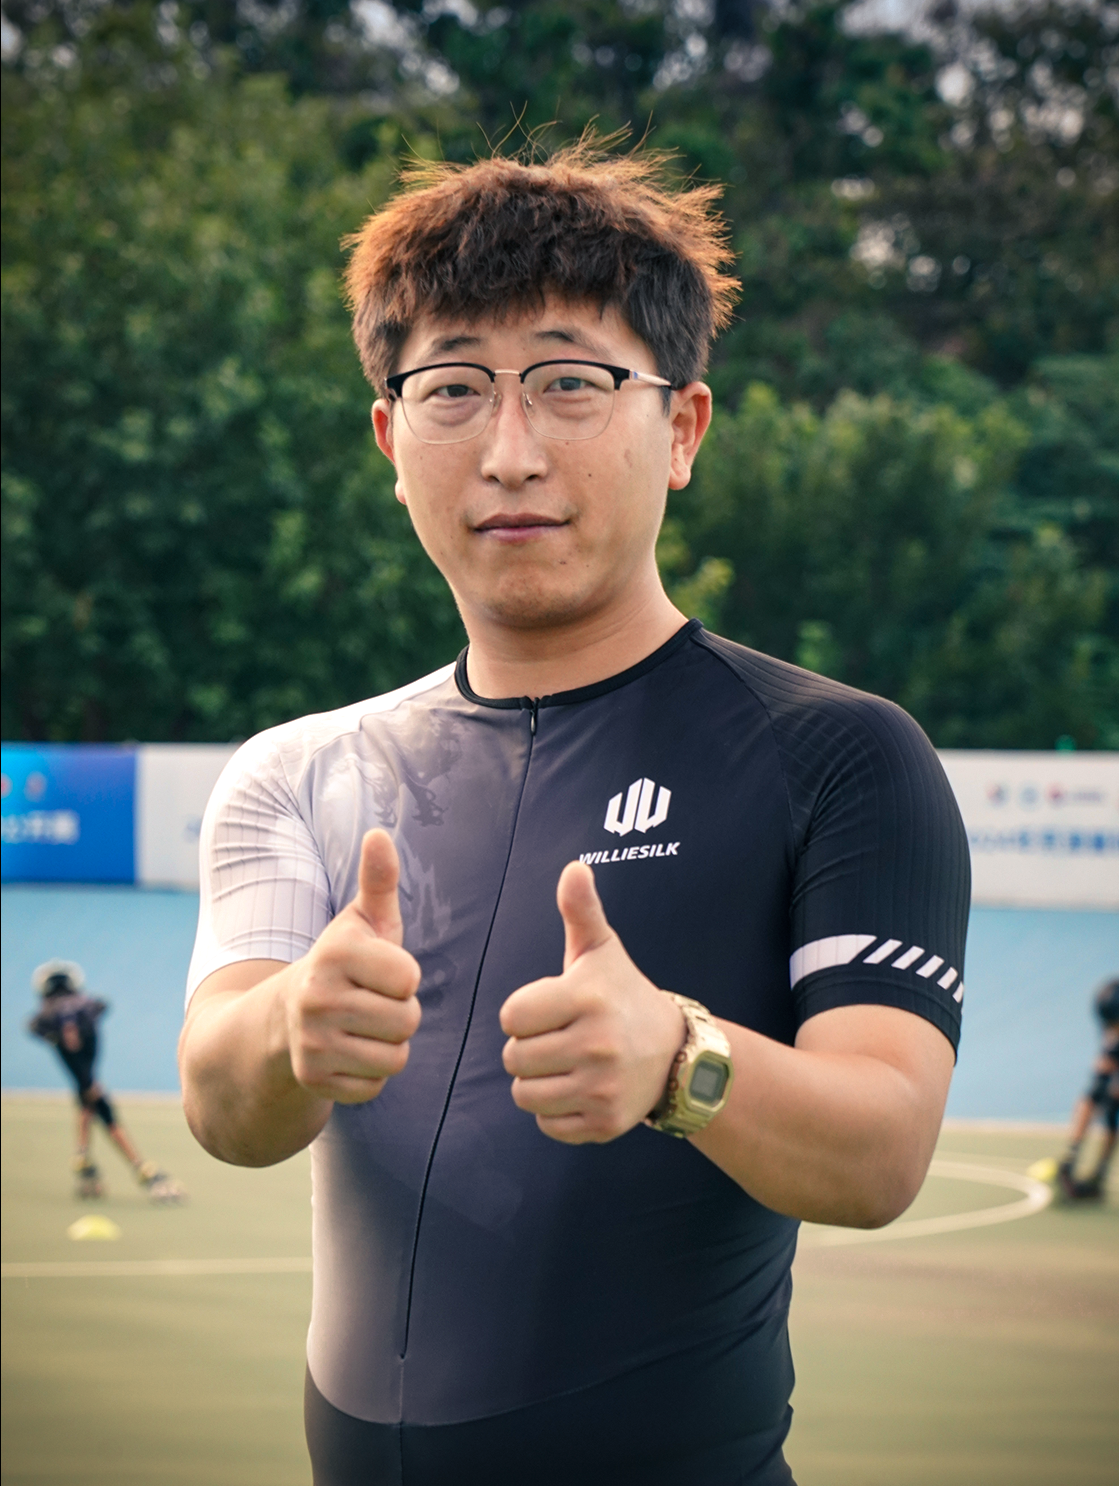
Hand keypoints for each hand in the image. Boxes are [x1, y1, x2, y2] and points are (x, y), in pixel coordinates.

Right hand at [281, 829, 421, 1103]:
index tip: (380, 972)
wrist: (287, 1015)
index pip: (409, 978)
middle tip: (373, 1002)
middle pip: (406, 1021)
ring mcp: (310, 1042)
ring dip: (389, 1045)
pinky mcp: (312, 1079)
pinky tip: (350, 1052)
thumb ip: (378, 880)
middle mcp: (316, 997)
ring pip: (395, 1058)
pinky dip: (370, 1074)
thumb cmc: (345, 962)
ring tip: (363, 1026)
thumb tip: (379, 834)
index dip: (404, 977)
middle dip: (401, 1014)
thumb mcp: (364, 921)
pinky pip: (375, 1086)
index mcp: (334, 953)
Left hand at [499, 862, 684, 1142]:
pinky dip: (554, 1111)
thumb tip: (574, 867)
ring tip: (565, 1064)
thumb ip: (581, 910)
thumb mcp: (601, 951)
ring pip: (524, 1095)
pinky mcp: (605, 1124)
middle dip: (528, 1048)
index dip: (525, 1013)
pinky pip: (545, 1124)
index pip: (511, 1016)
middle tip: (560, 1038)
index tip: (553, 1008)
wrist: (675, 1053)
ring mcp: (602, 1088)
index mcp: (587, 999)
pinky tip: (579, 1089)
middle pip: (513, 1058)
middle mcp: (596, 1045)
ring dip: (536, 1082)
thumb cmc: (622, 995)